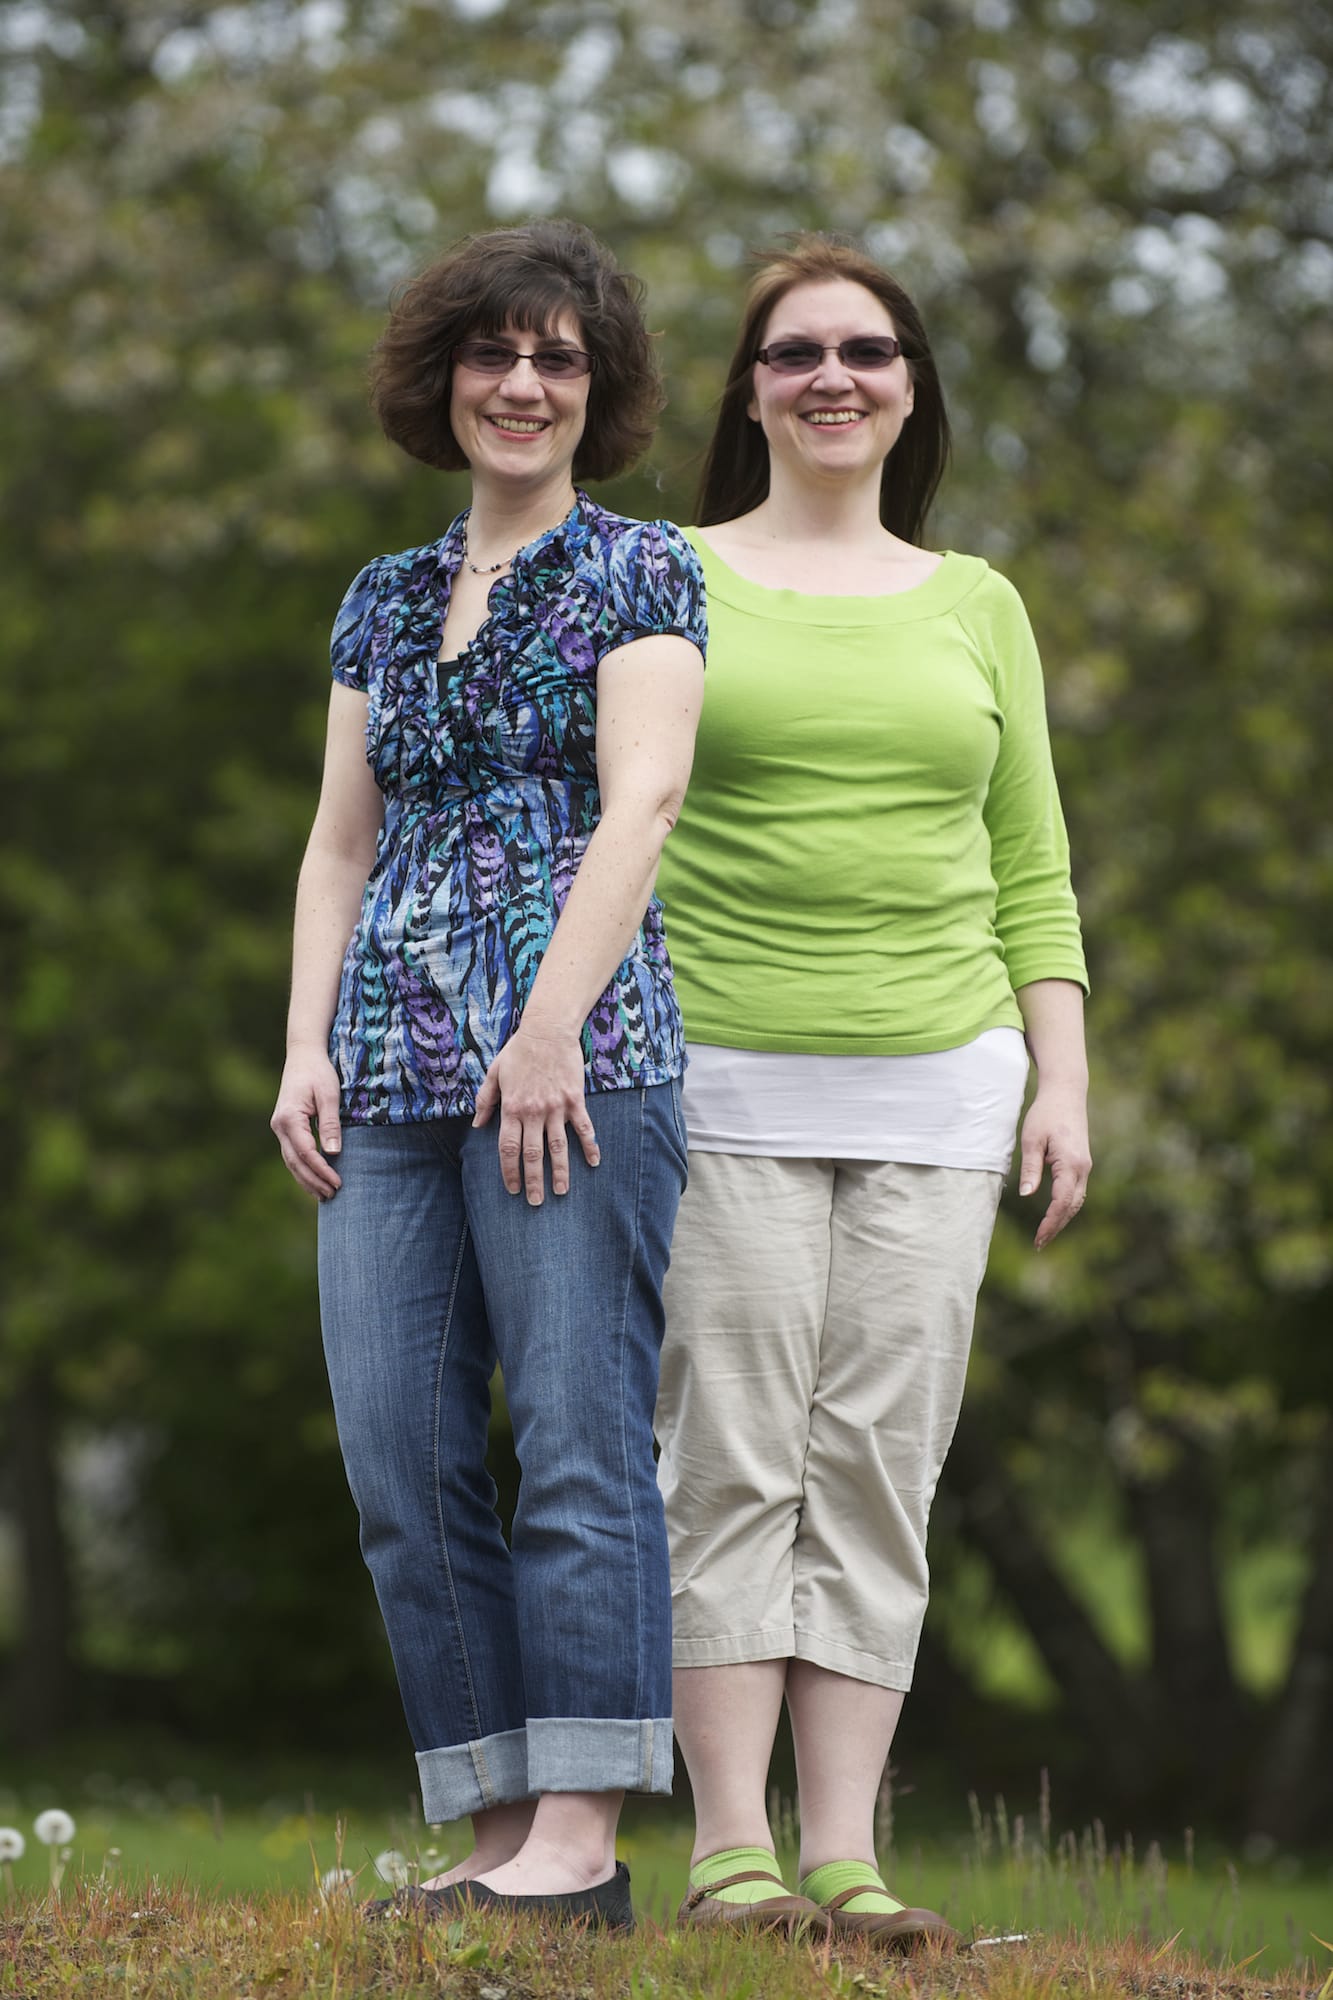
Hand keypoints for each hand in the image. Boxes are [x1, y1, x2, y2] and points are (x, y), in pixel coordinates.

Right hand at [271, 1048, 343, 1199]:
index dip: (322, 1170)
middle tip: (332, 1195)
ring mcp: (279, 1128)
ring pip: (290, 1162)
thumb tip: (334, 1153)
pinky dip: (302, 1170)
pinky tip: (314, 1181)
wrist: (303, 1056)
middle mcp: (279, 1125)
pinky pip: (291, 1155)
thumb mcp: (329, 1095)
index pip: (306, 1152)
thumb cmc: (318, 1072)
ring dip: (306, 1180)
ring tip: (324, 1195)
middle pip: (295, 1162)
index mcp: (289, 1117)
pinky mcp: (284, 1129)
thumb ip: (330, 1124)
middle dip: (313, 1181)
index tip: (338, 1182)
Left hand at [473, 1025, 598, 1204]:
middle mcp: (533, 1112)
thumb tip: (477, 1125)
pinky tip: (593, 1162)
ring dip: (560, 1171)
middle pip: (532, 1154)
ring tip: (561, 1191)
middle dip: (533, 1181)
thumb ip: (485, 1100)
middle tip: (536, 1202)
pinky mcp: (575, 1100)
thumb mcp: (494, 1073)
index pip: (508, 1148)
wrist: (547, 1031)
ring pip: (558, 1146)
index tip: (512, 1189)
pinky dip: (589, 1146)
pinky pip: (584, 1128)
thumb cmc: (519, 1051)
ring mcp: (556, 1107)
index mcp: (512, 1108)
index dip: (509, 1172)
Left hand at [1018, 1083, 1090, 1248]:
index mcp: (1071, 1164)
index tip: (1038, 1239)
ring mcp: (1085, 1166)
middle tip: (1039, 1244)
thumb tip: (1026, 1195)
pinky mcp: (1082, 1162)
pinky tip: (1054, 1213)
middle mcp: (1083, 1168)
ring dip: (1063, 1218)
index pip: (1062, 1203)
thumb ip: (1030, 1168)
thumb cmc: (1045, 1114)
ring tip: (1045, 1234)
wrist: (1066, 1093)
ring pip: (1077, 1200)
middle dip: (1056, 1226)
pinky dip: (1067, 1206)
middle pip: (1072, 1207)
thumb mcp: (1031, 1139)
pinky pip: (1077, 1191)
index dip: (1050, 1223)